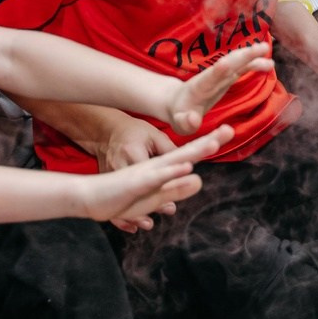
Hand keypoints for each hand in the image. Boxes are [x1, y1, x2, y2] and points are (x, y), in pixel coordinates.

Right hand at [73, 126, 232, 225]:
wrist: (89, 187)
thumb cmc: (121, 186)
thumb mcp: (152, 183)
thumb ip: (174, 187)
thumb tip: (197, 182)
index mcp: (160, 164)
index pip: (189, 153)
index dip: (207, 143)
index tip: (228, 132)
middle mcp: (154, 165)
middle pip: (185, 153)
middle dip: (205, 144)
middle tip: (225, 133)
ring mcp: (144, 171)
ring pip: (171, 164)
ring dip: (191, 157)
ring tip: (209, 148)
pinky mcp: (134, 181)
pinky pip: (154, 176)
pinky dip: (169, 172)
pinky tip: (183, 168)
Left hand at [160, 44, 272, 136]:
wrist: (176, 102)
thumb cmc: (179, 115)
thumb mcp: (180, 123)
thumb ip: (186, 122)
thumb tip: (193, 120)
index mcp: (199, 88)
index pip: (209, 77)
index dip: (218, 70)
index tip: (227, 62)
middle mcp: (210, 78)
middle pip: (228, 64)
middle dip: (243, 55)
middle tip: (261, 48)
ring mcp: (219, 76)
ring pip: (236, 62)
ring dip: (251, 55)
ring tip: (267, 50)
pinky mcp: (226, 78)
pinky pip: (241, 69)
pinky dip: (253, 64)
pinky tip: (268, 64)